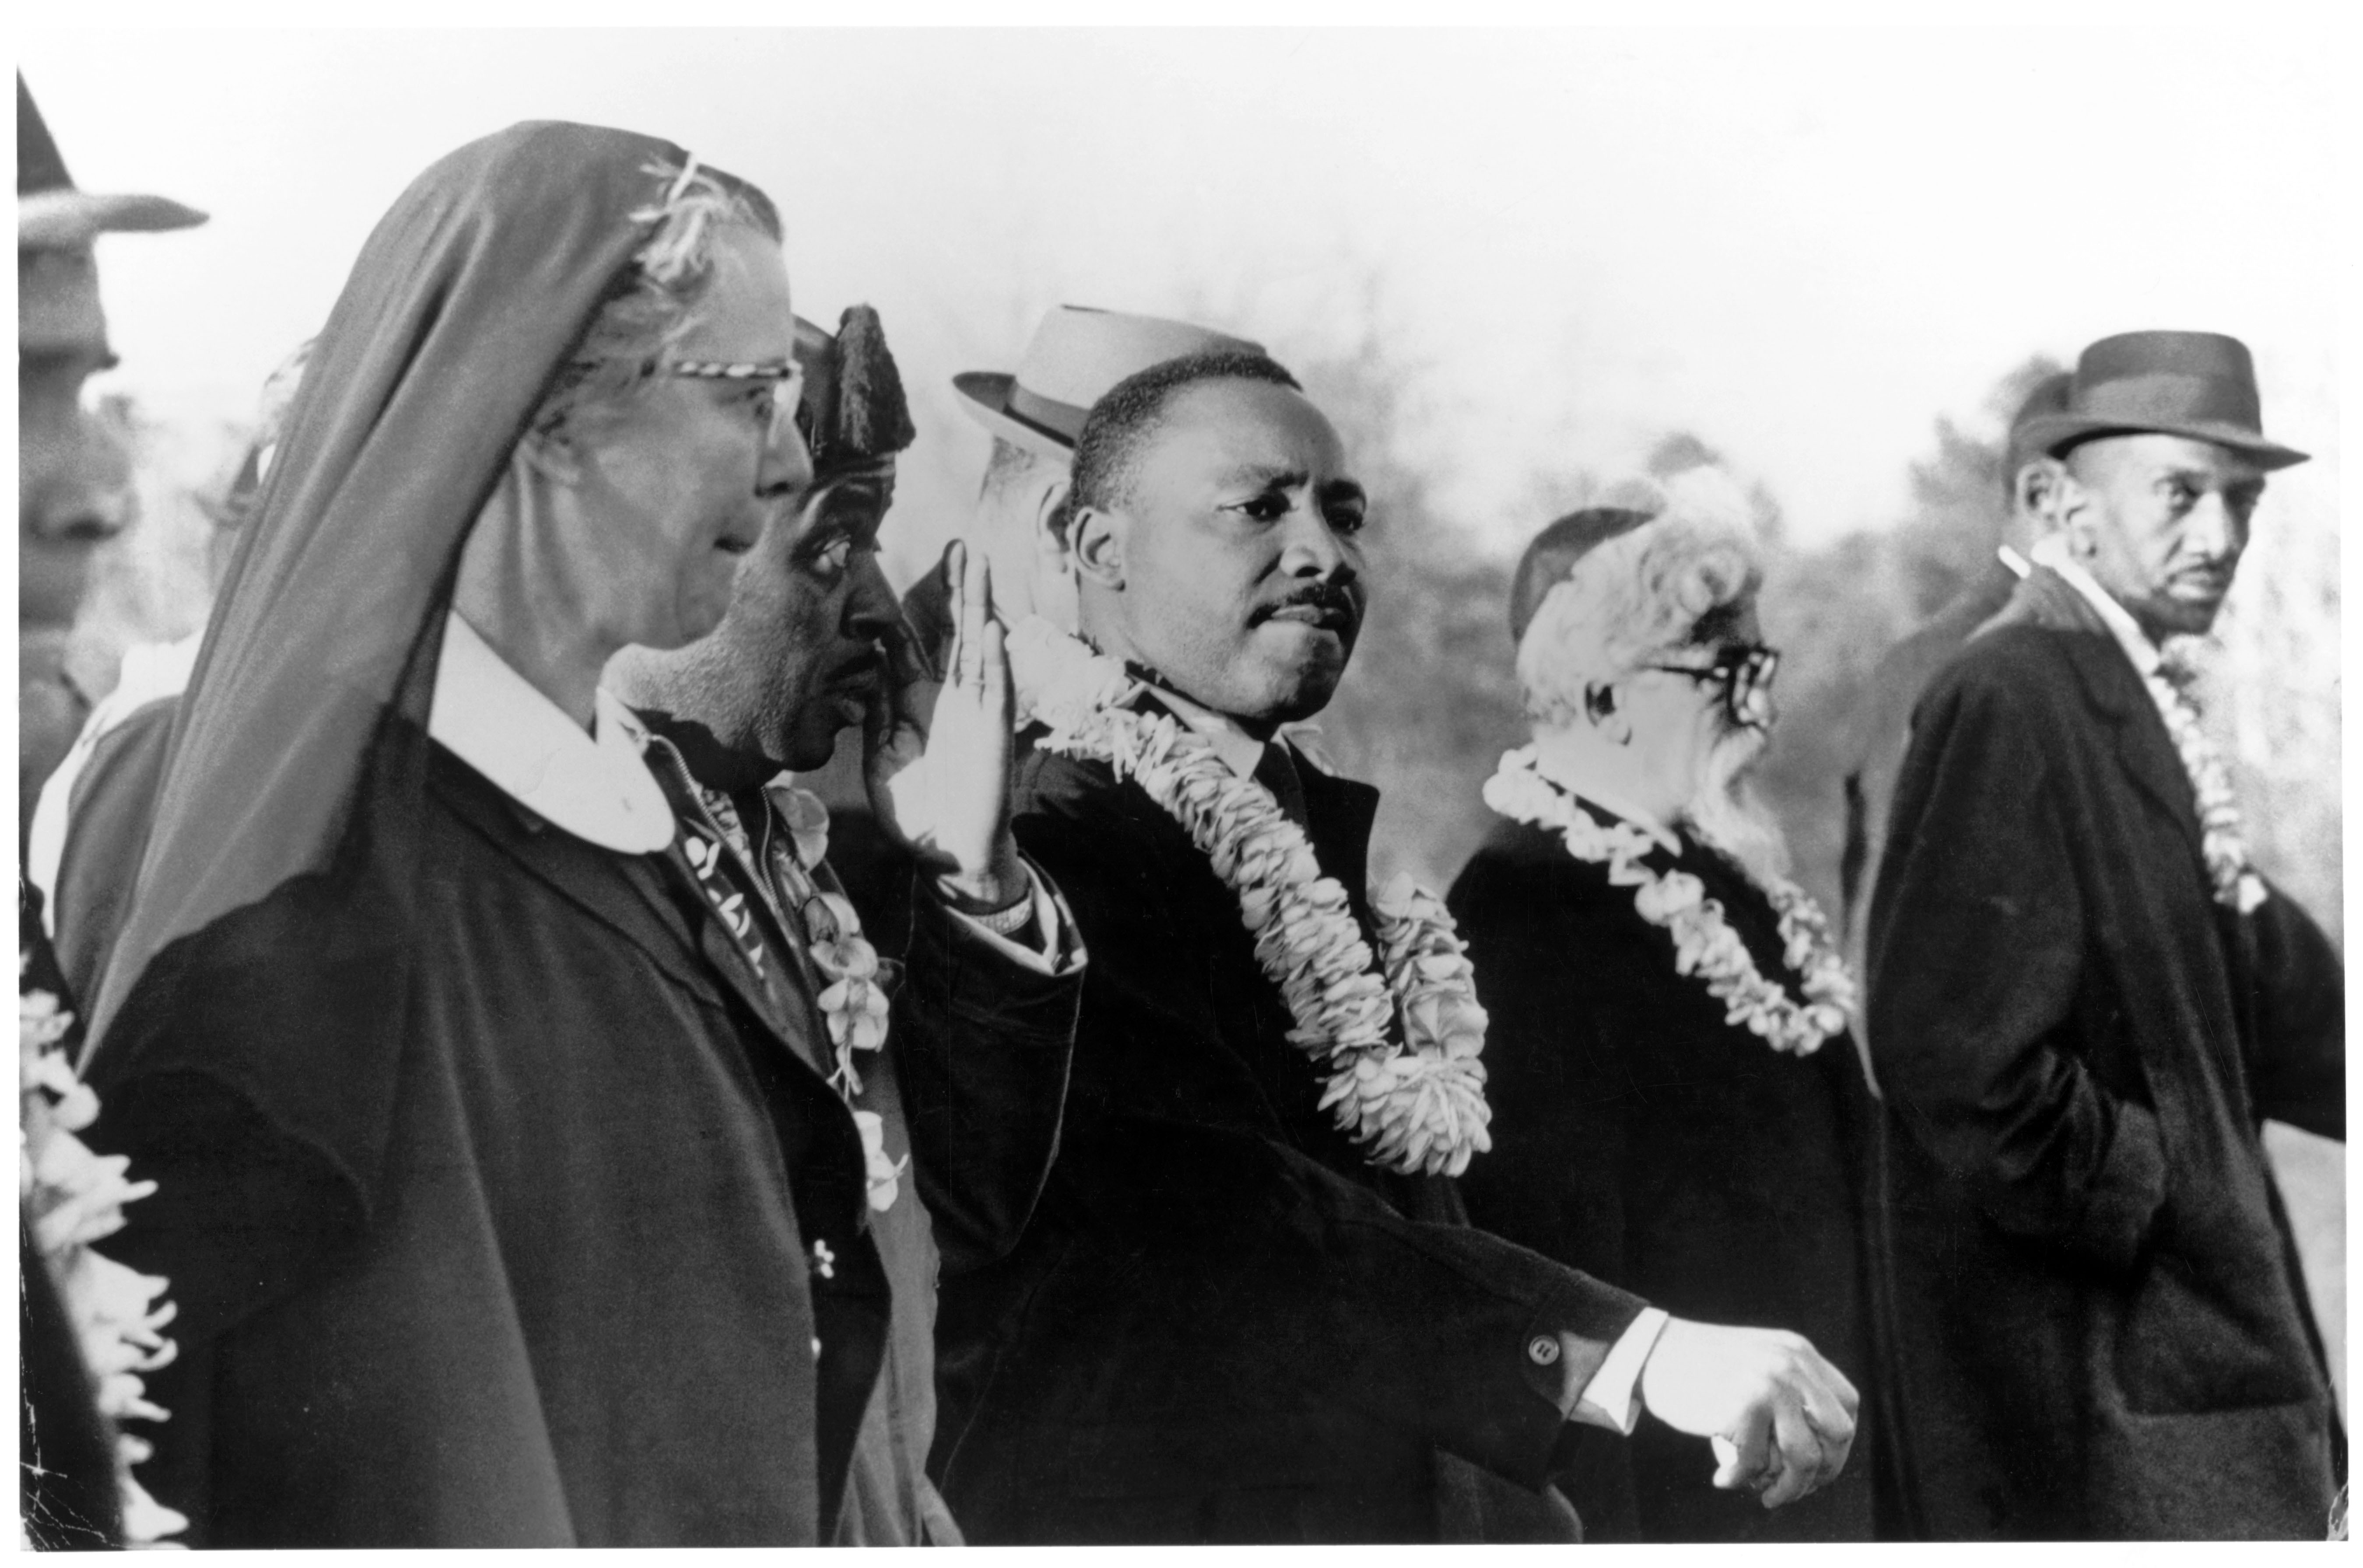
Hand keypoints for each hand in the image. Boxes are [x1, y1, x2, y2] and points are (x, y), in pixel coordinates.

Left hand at [865, 539, 1025, 909]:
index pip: (908, 646)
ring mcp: (973, 707)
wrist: (946, 850)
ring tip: (981, 563)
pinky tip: (993, 625)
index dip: (903, 612)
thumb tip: (868, 668)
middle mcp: (946, 696)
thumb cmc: (911, 810)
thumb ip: (878, 714)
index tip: (896, 573)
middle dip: (955, 589)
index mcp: (912, 701)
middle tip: (958, 545)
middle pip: (951, 631)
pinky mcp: (993, 726)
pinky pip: (996, 684)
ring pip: (977, 644)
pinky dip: (996, 655)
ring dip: (980, 604)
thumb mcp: (880, 761)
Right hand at [1637, 1317, 1858, 1508]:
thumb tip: (1817, 1460)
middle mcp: (1791, 1365)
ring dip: (1787, 1488)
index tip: (1818, 1464)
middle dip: (1823, 1470)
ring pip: (1804, 1457)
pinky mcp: (1742, 1407)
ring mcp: (1769, 1385)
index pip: (1848, 1403)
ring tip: (1765, 1495)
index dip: (1839, 1442)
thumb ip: (1790, 1390)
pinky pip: (1756, 1463)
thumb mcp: (1758, 1362)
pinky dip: (1740, 1480)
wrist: (1652, 1353)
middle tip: (1796, 1486)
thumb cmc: (1700, 1367)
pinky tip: (1724, 1478)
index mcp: (1799, 1352)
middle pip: (1838, 1433)